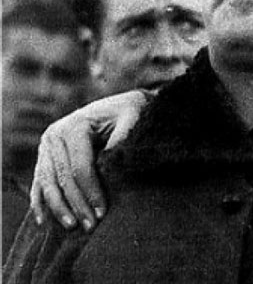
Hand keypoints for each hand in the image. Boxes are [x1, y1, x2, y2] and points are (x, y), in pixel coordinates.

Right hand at [30, 89, 151, 230]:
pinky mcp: (45, 157)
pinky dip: (40, 202)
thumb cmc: (129, 113)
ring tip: (73, 227)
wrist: (120, 105)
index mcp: (73, 126)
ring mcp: (46, 147)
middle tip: (91, 226)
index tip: (103, 212)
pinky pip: (39, 182)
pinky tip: (43, 221)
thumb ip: (123, 139)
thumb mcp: (132, 118)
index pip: (79, 167)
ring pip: (47, 184)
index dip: (91, 191)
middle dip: (77, 205)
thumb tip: (114, 165)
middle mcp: (54, 135)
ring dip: (58, 208)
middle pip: (62, 178)